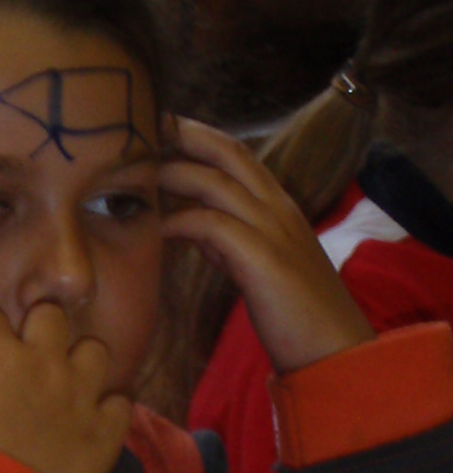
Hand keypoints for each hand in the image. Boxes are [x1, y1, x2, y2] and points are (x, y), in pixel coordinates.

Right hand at [0, 304, 130, 472]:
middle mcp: (44, 363)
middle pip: (51, 315)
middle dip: (37, 332)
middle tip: (26, 359)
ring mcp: (81, 394)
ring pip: (96, 350)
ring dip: (80, 364)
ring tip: (67, 387)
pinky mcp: (105, 430)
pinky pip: (120, 402)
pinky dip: (107, 411)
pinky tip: (91, 424)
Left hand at [159, 118, 374, 375]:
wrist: (334, 348)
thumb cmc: (294, 313)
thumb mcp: (256, 265)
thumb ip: (228, 242)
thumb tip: (194, 226)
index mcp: (280, 207)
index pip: (239, 156)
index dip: (202, 138)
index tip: (165, 128)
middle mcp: (279, 208)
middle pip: (229, 154)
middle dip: (187, 135)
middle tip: (146, 125)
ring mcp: (273, 230)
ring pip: (218, 183)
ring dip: (175, 173)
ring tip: (138, 173)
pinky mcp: (263, 259)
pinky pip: (214, 227)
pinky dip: (182, 222)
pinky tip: (157, 229)